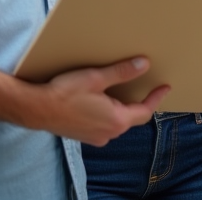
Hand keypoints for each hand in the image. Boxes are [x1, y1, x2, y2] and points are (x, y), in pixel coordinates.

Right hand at [38, 57, 170, 145]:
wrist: (37, 110)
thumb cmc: (64, 93)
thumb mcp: (96, 78)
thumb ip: (122, 73)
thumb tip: (144, 65)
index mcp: (116, 120)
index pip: (144, 111)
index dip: (156, 98)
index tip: (165, 87)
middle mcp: (109, 133)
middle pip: (132, 117)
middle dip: (138, 102)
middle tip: (144, 86)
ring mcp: (96, 137)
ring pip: (117, 121)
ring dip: (121, 107)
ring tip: (121, 90)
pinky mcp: (85, 136)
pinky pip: (104, 124)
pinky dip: (108, 113)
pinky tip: (100, 101)